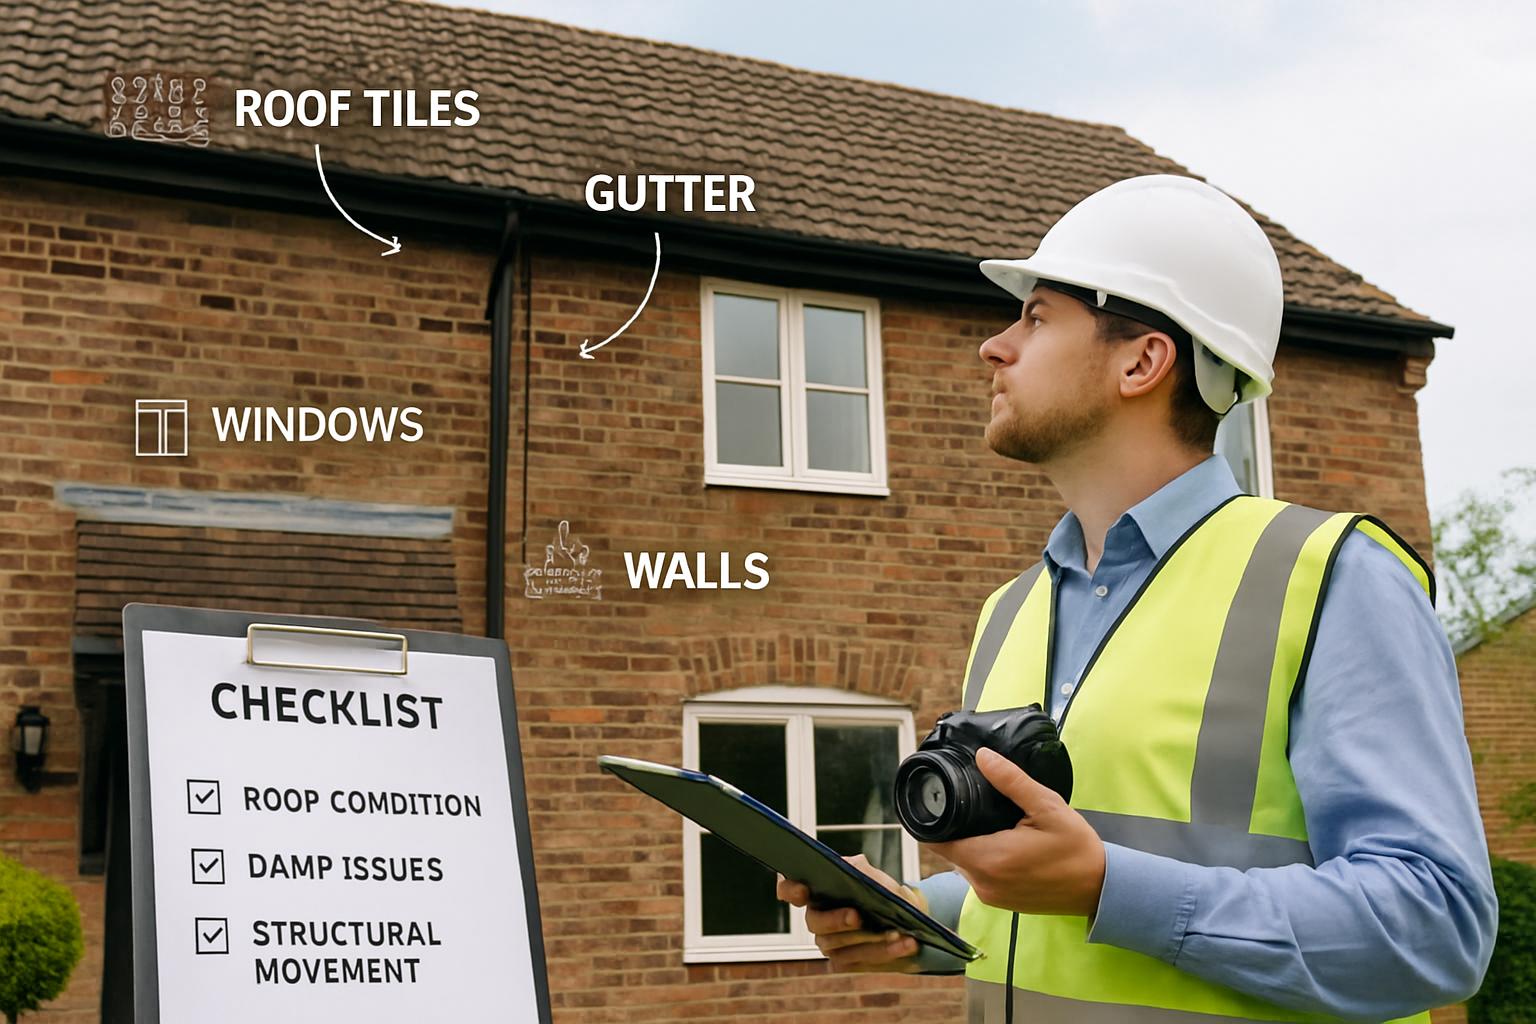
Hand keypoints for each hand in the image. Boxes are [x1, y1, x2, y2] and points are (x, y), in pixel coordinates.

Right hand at [776, 854, 925, 971]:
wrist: (906, 917)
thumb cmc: (883, 892)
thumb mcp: (873, 876)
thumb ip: (857, 868)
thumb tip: (845, 865)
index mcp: (816, 890)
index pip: (788, 888)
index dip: (789, 889)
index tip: (804, 890)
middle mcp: (816, 917)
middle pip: (814, 922)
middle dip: (836, 919)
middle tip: (857, 916)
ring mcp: (828, 942)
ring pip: (840, 944)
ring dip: (871, 938)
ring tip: (897, 931)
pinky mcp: (845, 961)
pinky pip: (861, 960)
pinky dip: (886, 952)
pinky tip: (905, 944)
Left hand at [928, 747, 1105, 917]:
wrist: (1100, 888)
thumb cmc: (1075, 847)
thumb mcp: (1046, 805)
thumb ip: (1011, 781)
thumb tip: (982, 757)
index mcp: (988, 859)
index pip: (935, 841)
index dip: (933, 820)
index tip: (940, 800)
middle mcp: (982, 883)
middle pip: (949, 850)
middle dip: (955, 828)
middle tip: (971, 805)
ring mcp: (990, 897)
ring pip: (963, 864)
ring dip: (970, 844)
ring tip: (989, 822)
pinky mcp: (1001, 903)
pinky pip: (979, 877)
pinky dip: (984, 860)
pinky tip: (1001, 842)